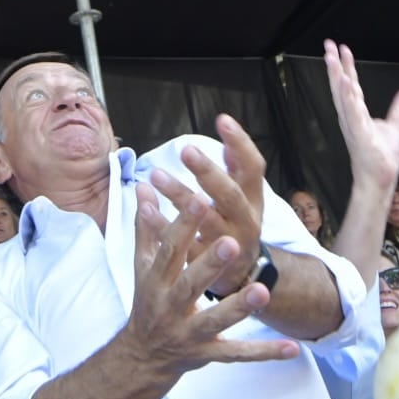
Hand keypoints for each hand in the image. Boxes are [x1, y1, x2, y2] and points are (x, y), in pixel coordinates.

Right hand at [121, 183, 297, 376]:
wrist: (142, 356)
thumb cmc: (148, 301)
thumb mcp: (141, 265)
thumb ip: (146, 227)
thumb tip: (144, 187)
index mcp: (156, 281)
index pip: (169, 249)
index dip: (183, 224)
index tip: (199, 197)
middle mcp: (170, 306)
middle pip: (189, 284)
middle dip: (209, 264)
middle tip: (231, 242)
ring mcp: (190, 333)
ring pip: (216, 320)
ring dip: (239, 307)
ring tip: (262, 290)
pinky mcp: (208, 354)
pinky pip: (238, 354)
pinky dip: (264, 352)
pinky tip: (292, 347)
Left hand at [149, 114, 265, 297]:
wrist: (243, 278)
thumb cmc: (237, 226)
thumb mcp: (244, 197)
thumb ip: (235, 166)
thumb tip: (227, 126)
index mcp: (254, 200)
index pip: (253, 168)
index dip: (241, 144)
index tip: (222, 120)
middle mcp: (245, 221)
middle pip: (230, 195)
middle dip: (209, 172)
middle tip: (186, 150)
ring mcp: (226, 245)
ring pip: (205, 220)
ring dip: (181, 197)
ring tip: (156, 175)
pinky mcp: (206, 267)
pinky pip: (182, 245)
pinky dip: (162, 227)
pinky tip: (145, 209)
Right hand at [323, 40, 398, 192]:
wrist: (379, 181)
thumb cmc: (381, 159)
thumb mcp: (394, 129)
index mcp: (356, 115)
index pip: (350, 86)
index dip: (346, 67)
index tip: (341, 48)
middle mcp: (350, 117)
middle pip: (340, 86)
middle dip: (334, 65)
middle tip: (328, 44)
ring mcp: (353, 125)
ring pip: (342, 95)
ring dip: (337, 75)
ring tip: (332, 56)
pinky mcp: (360, 134)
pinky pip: (353, 112)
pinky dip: (348, 96)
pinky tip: (345, 81)